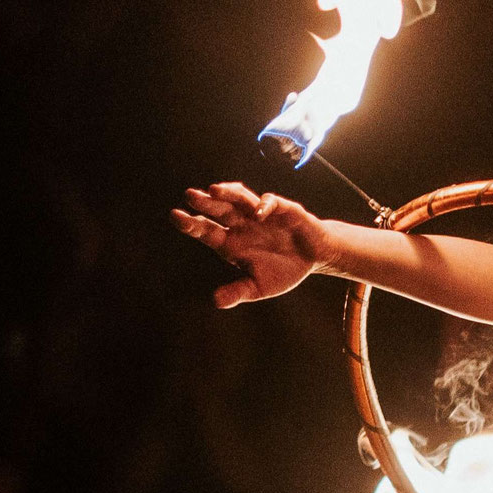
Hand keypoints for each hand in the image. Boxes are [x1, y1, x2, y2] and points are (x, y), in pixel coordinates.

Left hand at [172, 182, 331, 307]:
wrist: (316, 257)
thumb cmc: (284, 270)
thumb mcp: (260, 287)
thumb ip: (239, 292)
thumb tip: (216, 302)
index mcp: (232, 243)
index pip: (206, 230)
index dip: (191, 223)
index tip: (175, 216)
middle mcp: (242, 225)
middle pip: (219, 210)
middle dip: (204, 202)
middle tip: (189, 195)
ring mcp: (261, 215)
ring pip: (240, 199)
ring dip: (228, 193)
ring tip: (214, 190)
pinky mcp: (283, 210)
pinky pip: (270, 203)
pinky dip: (264, 205)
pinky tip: (258, 213)